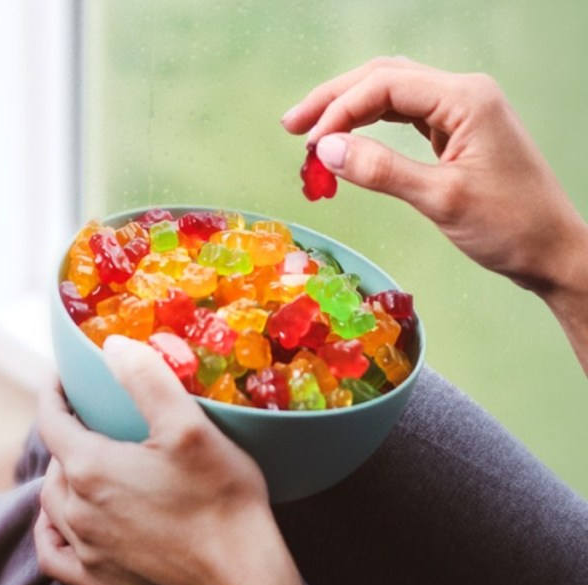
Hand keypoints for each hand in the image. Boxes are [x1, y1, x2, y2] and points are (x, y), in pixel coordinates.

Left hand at [35, 334, 281, 584]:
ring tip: (79, 466)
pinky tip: (61, 525)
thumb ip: (147, 380)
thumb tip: (112, 346)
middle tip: (87, 422)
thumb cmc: (221, 500)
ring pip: (52, 507)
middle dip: (65, 437)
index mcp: (91, 467)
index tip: (59, 378)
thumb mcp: (190, 426)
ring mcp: (86, 551)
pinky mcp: (99, 584)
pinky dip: (51, 534)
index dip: (52, 394)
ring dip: (60, 481)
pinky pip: (54, 556)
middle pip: (54, 464)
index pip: (52, 420)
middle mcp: (77, 510)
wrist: (242, 581)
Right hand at [282, 57, 587, 298]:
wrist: (551, 250)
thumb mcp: (440, 199)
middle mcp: (464, 94)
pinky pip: (404, 115)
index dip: (339, 111)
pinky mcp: (458, 131)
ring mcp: (462, 110)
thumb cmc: (508, 226)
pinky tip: (348, 139)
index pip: (385, 85)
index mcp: (465, 99)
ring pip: (392, 93)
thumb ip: (381, 170)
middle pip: (384, 77)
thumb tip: (326, 150)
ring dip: (349, 109)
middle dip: (334, 100)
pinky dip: (370, 125)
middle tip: (291, 127)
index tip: (309, 147)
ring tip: (309, 132)